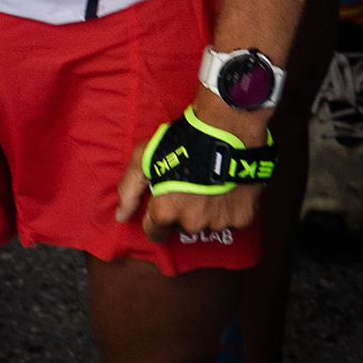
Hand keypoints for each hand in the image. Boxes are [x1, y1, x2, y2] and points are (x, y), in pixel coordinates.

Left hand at [115, 90, 269, 240]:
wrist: (226, 130)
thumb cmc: (181, 140)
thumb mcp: (144, 157)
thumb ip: (128, 189)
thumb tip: (120, 217)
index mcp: (166, 212)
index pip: (154, 232)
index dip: (155, 216)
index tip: (163, 200)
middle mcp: (191, 224)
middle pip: (181, 226)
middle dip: (182, 211)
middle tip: (188, 184)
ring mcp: (218, 223)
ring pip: (207, 223)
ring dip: (206, 210)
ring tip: (208, 182)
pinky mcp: (242, 218)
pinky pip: (231, 219)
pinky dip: (228, 207)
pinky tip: (226, 185)